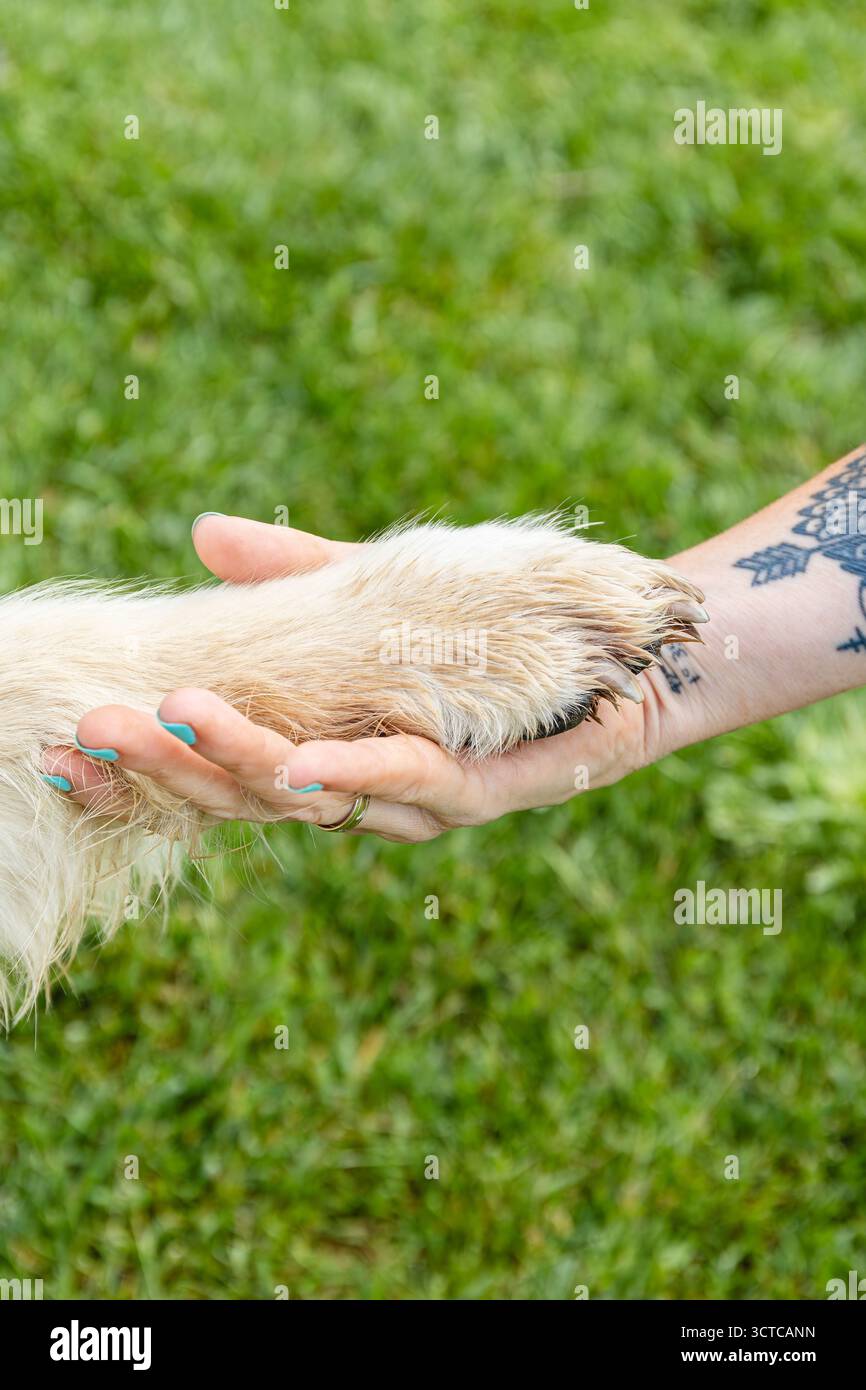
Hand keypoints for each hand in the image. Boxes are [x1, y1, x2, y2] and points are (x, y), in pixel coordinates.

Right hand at [43, 515, 657, 841]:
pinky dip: (353, 770)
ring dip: (234, 765)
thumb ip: (292, 575)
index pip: (216, 770)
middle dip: (162, 767)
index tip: (64, 744)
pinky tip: (300, 762)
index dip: (142, 766)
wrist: (630, 656)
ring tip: (161, 722)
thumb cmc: (498, 634)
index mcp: (327, 754)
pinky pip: (410, 781)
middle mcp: (363, 792)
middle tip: (86, 732)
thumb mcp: (380, 594)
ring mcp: (420, 799)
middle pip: (244, 795)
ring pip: (312, 797)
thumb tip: (200, 534)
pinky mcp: (485, 790)